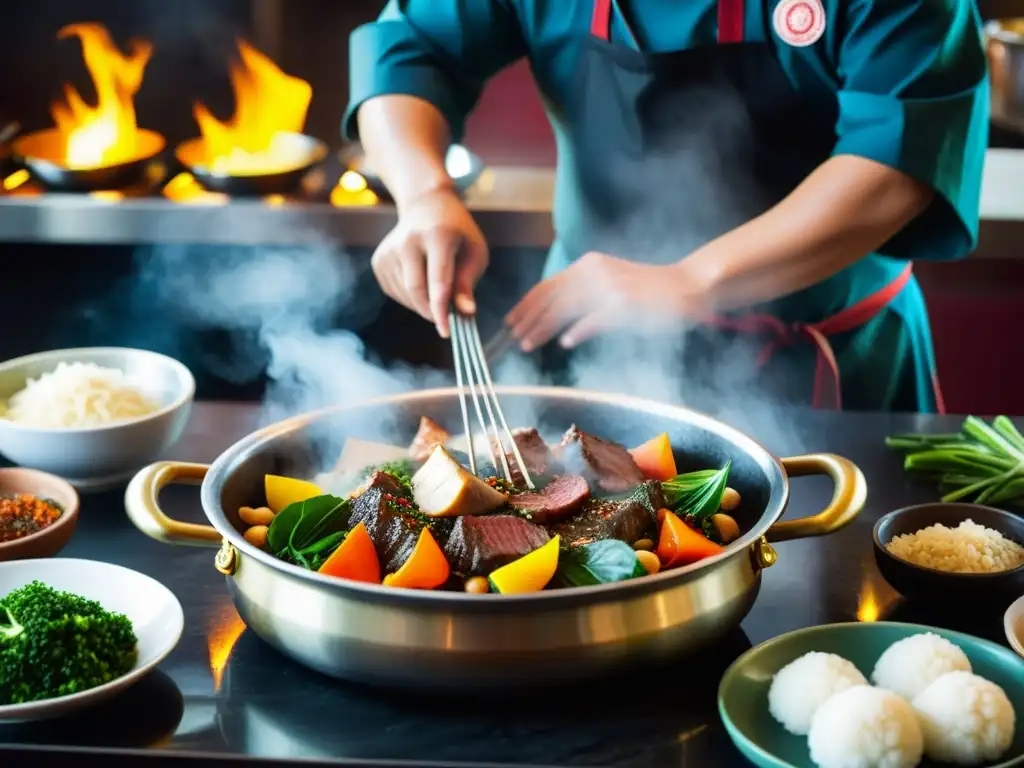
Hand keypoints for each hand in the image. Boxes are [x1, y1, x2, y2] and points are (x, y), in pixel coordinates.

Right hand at [371, 187, 487, 336]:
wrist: (425, 206)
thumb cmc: (457, 232)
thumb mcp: (474, 251)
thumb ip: (468, 283)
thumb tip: (466, 312)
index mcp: (437, 235)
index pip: (438, 278)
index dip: (441, 309)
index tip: (446, 332)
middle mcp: (408, 240)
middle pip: (416, 290)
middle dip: (431, 312)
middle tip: (445, 318)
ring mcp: (389, 250)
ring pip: (405, 294)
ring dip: (423, 305)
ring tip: (436, 290)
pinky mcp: (379, 260)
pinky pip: (395, 292)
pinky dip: (411, 298)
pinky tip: (421, 281)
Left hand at [505, 252, 704, 349]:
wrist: (687, 286)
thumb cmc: (647, 291)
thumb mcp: (609, 282)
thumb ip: (582, 294)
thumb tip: (553, 317)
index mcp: (588, 264)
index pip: (547, 285)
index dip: (525, 305)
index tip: (510, 321)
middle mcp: (594, 271)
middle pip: (550, 297)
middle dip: (528, 319)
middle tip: (513, 337)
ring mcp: (609, 288)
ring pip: (564, 309)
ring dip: (543, 328)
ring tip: (529, 344)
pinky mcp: (624, 305)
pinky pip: (592, 320)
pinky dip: (576, 332)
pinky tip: (566, 343)